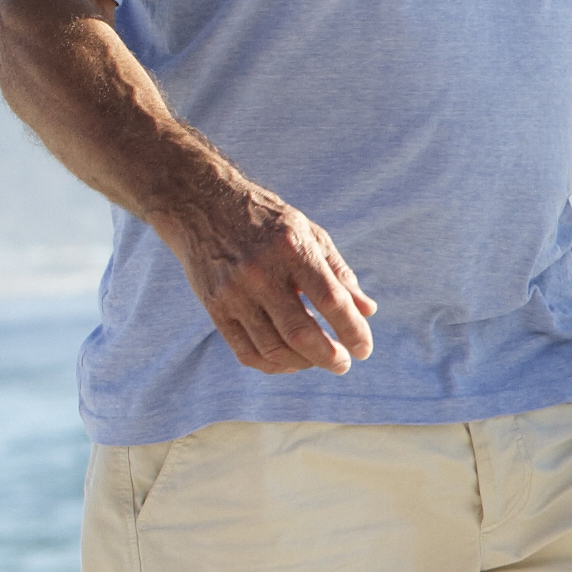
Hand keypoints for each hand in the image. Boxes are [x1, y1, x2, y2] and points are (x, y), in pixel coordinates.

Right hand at [181, 183, 373, 373]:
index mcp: (293, 250)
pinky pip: (245, 351)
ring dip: (303, 363)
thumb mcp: (310, 235)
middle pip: (301, 332)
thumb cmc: (268, 223)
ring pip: (273, 348)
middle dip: (329, 356)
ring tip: (319, 360)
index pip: (331, 300)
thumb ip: (339, 274)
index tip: (364, 349)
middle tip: (344, 363)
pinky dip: (272, 365)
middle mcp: (261, 273)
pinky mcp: (214, 307)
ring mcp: (234, 293)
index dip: (353, 330)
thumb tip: (368, 311)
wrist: (203, 206)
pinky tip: (290, 362)